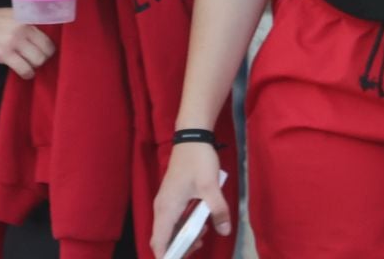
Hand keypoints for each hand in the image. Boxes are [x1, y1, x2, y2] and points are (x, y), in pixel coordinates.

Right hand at [0, 6, 54, 78]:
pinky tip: (25, 73)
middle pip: (46, 50)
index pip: (47, 35)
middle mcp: (23, 29)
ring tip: (29, 66)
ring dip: (35, 66)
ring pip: (38, 60)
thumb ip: (25, 23)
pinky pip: (24, 69)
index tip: (43, 51)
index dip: (48, 47)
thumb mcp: (10, 15)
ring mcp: (14, 42)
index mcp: (25, 18)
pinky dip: (27, 74)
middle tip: (35, 60)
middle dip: (43, 58)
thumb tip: (38, 36)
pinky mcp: (4, 54)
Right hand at [150, 142, 230, 256]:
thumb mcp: (211, 186)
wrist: (191, 136)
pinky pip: (172, 220)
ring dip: (183, 237)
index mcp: (166, 209)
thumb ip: (218, 210)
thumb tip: (225, 231)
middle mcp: (161, 208)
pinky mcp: (170, 197)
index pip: (159, 242)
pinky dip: (183, 227)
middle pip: (162, 239)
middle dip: (179, 248)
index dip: (167, 256)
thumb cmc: (198, 160)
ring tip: (203, 235)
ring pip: (168, 230)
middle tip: (199, 246)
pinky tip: (200, 223)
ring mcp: (165, 202)